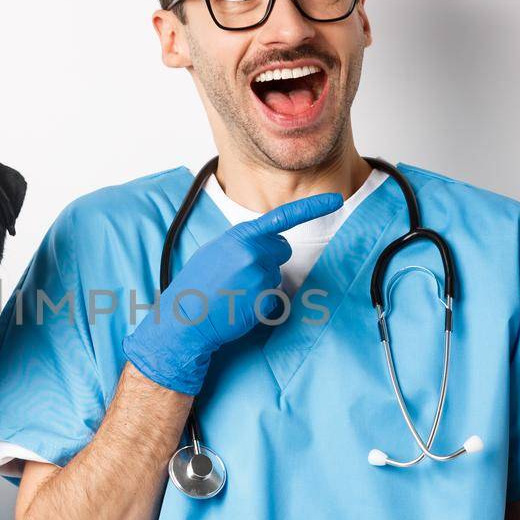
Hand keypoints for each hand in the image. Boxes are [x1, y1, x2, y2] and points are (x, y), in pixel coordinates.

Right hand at [124, 191, 342, 393]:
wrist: (183, 319)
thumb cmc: (196, 285)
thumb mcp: (215, 251)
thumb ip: (242, 242)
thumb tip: (265, 243)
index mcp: (240, 236)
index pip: (282, 218)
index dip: (312, 208)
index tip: (335, 201)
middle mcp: (252, 252)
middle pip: (282, 250)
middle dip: (269, 259)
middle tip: (241, 274)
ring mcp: (259, 276)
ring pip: (275, 276)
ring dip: (260, 285)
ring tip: (233, 293)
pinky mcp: (264, 299)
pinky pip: (274, 298)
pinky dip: (260, 304)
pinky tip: (239, 306)